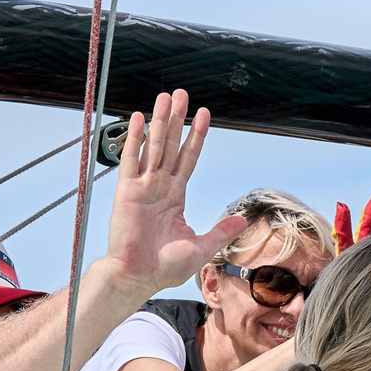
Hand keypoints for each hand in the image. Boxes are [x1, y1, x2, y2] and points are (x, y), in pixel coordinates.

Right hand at [107, 90, 246, 293]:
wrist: (138, 276)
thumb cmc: (165, 267)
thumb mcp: (201, 247)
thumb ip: (221, 231)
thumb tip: (243, 220)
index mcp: (175, 196)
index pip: (188, 159)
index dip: (196, 136)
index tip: (204, 115)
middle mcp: (159, 187)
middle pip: (171, 145)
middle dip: (177, 119)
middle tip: (182, 94)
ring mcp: (143, 186)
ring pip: (154, 146)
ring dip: (160, 121)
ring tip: (165, 97)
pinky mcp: (127, 190)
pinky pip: (131, 159)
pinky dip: (135, 138)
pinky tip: (140, 118)